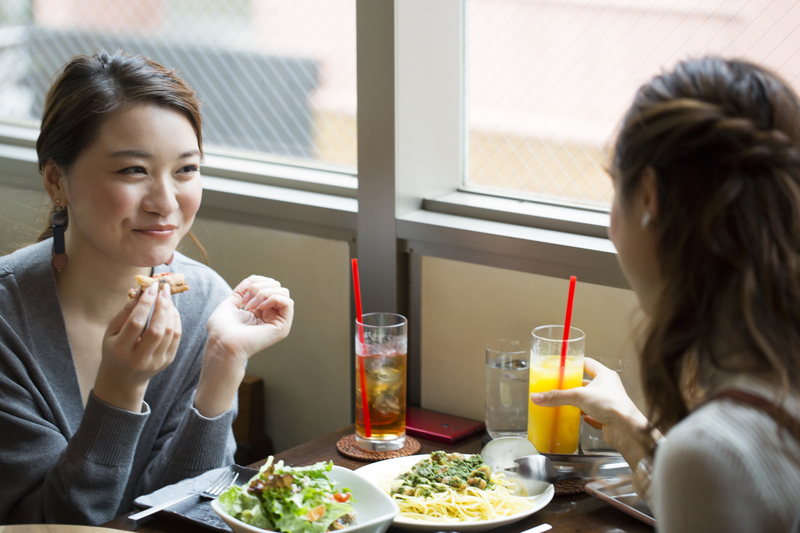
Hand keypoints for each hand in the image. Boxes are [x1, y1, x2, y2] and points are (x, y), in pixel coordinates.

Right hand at [95, 282, 181, 411]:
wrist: (123, 378)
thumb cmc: (114, 349)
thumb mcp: (111, 332)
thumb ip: (125, 312)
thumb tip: (141, 291)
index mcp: (121, 350)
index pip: (136, 323)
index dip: (146, 304)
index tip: (152, 287)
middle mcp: (139, 358)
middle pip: (157, 329)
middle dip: (162, 305)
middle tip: (164, 288)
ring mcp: (156, 362)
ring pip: (169, 332)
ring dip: (170, 311)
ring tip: (166, 297)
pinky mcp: (167, 361)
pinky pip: (176, 337)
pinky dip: (175, 320)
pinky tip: (171, 310)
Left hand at [205, 275, 293, 364]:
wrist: (222, 343)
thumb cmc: (221, 328)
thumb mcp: (231, 302)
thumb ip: (243, 290)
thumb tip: (253, 280)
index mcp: (259, 310)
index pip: (269, 284)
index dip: (255, 281)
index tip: (241, 293)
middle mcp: (270, 315)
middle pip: (277, 286)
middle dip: (259, 287)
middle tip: (246, 302)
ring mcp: (277, 321)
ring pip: (283, 292)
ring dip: (264, 293)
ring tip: (251, 306)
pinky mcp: (282, 327)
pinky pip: (288, 302)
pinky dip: (273, 298)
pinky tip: (260, 307)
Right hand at [530, 357, 651, 465]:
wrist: (626, 429)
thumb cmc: (613, 405)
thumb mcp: (579, 396)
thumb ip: (557, 396)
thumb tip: (538, 396)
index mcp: (605, 375)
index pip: (588, 363)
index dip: (576, 363)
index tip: (564, 365)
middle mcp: (608, 388)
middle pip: (587, 383)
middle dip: (573, 385)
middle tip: (559, 386)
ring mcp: (608, 403)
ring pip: (589, 400)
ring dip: (578, 402)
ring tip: (564, 402)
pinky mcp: (607, 418)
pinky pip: (593, 415)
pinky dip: (584, 416)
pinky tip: (577, 418)